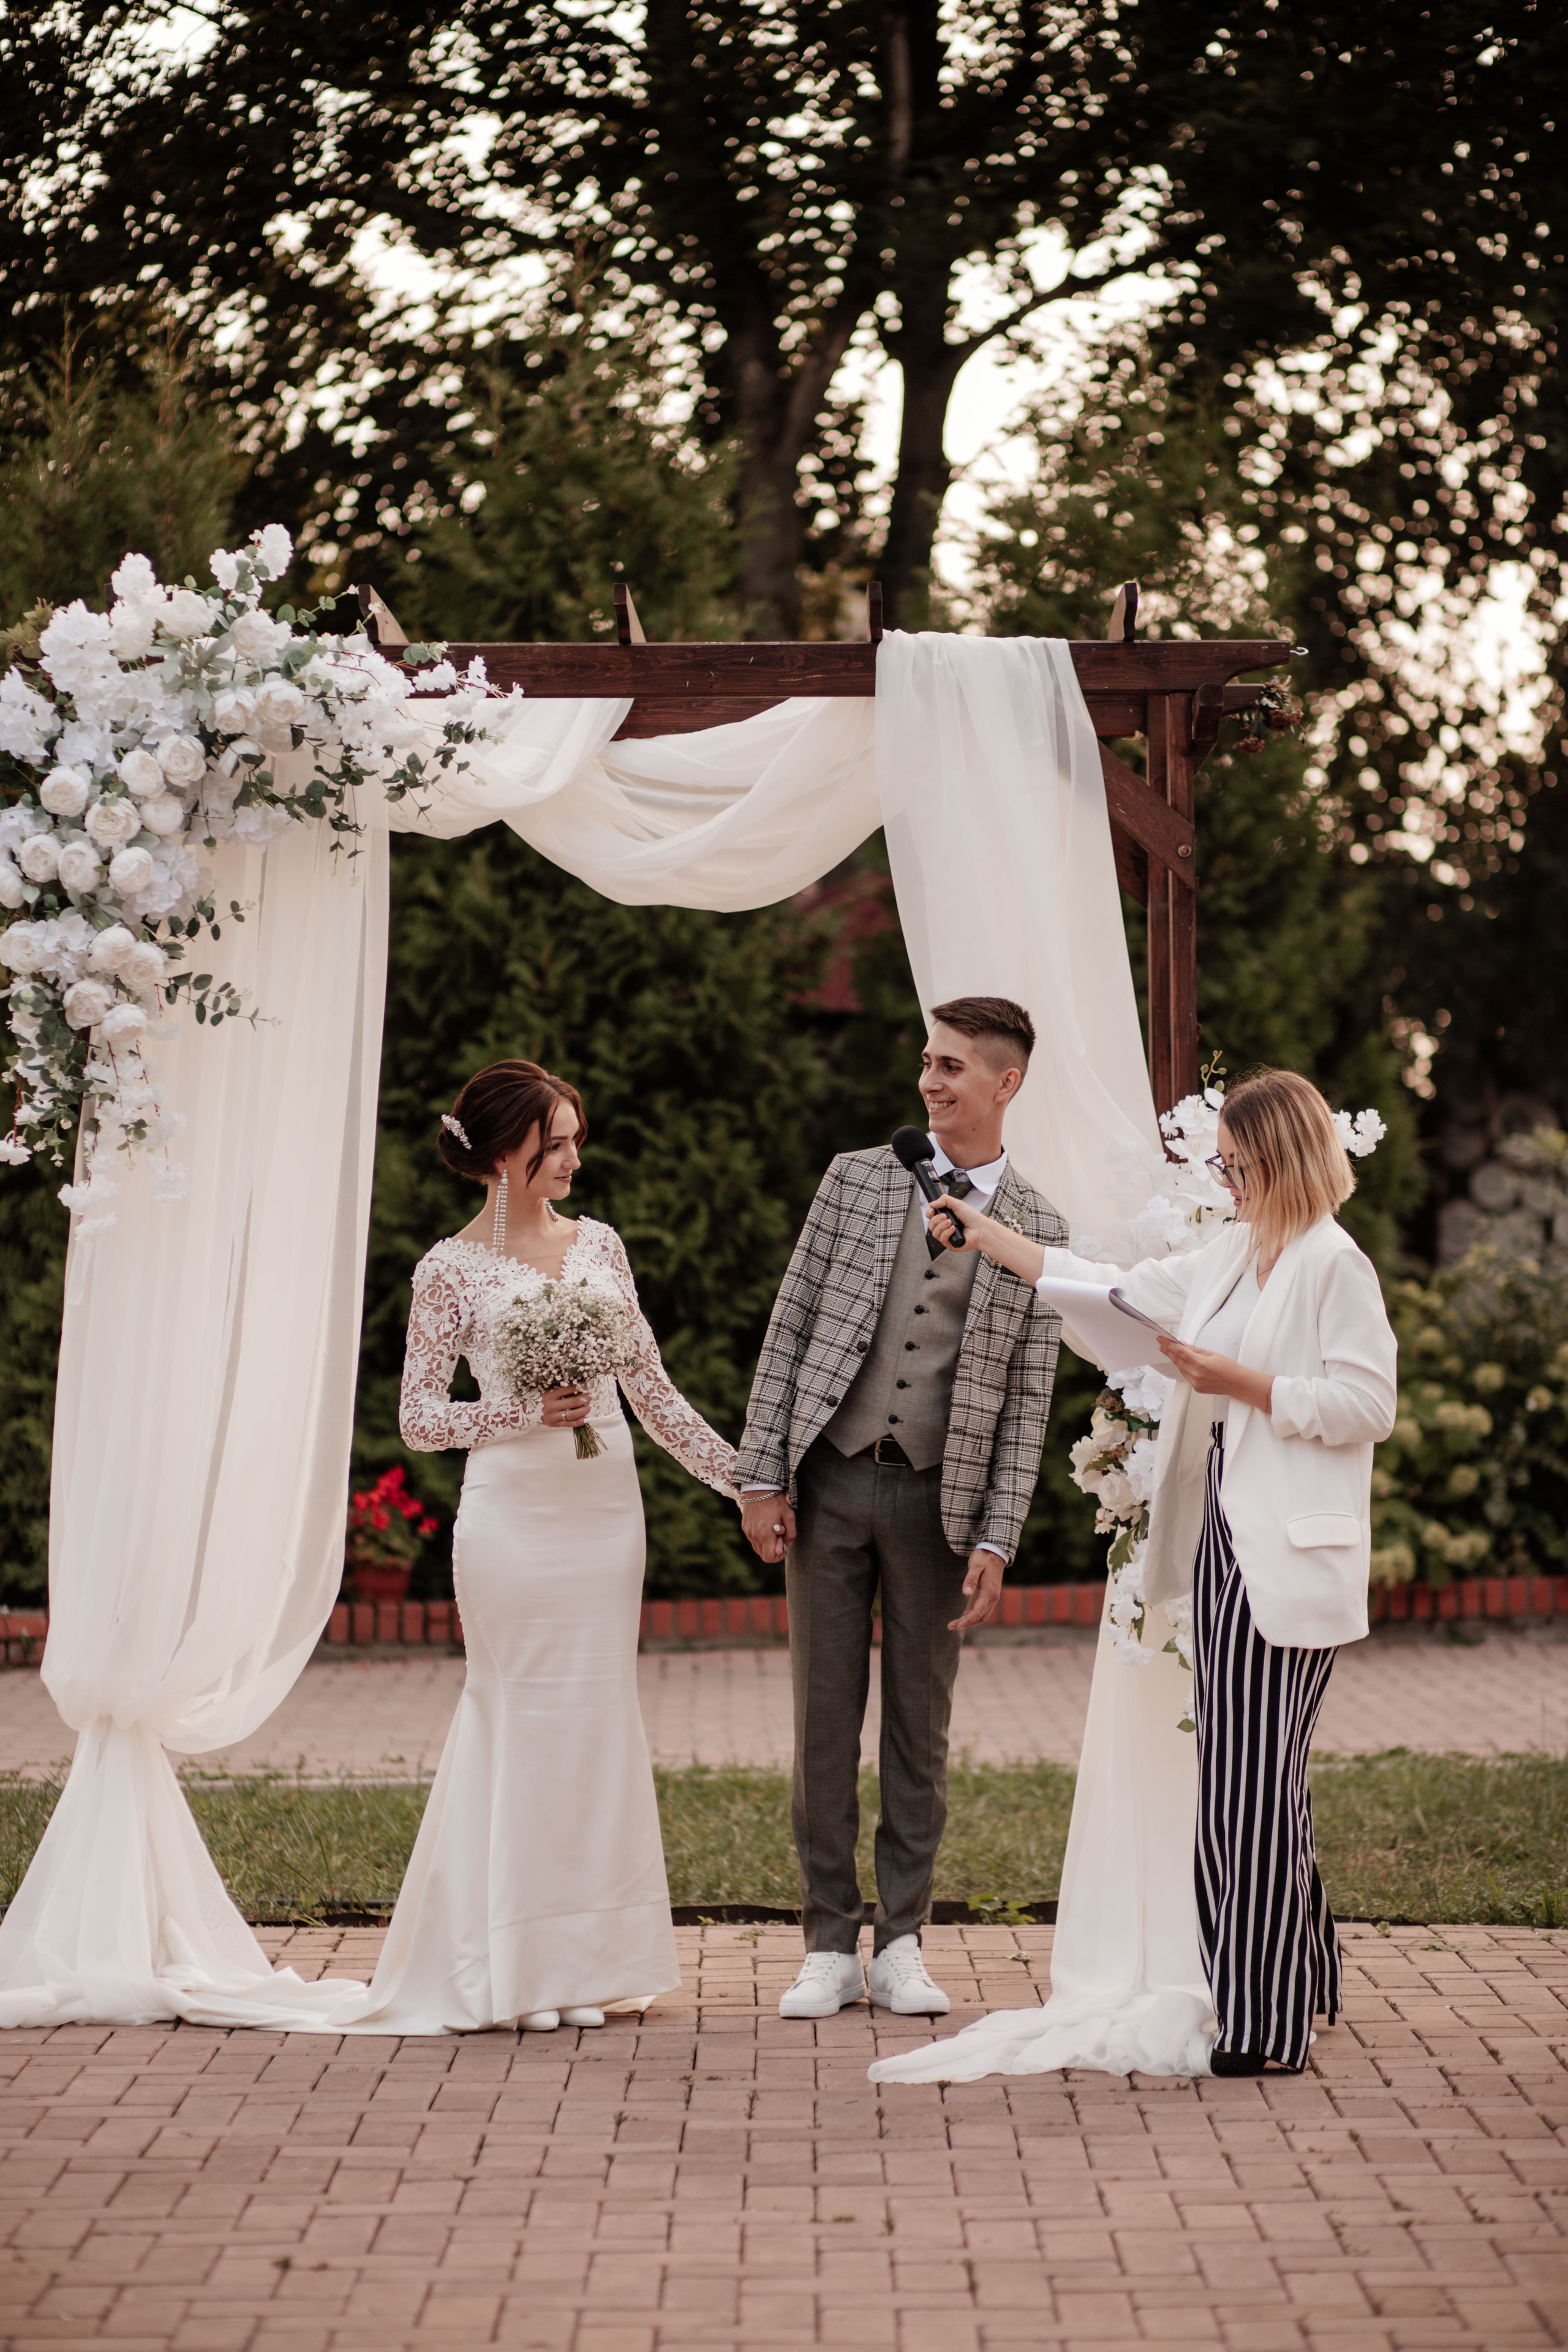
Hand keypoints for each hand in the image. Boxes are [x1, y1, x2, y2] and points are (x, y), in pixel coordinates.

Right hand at [541, 1384, 591, 1428]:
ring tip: (590, 1406)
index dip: (580, 1386)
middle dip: (585, 1398)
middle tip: (590, 1395)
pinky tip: (588, 1418)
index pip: (569, 1389)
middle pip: (574, 1402)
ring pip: (573, 1414)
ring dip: (585, 1410)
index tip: (586, 1385)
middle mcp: (551, 1406)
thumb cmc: (536, 1397)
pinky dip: (580, 1421)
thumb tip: (577, 1383)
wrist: (523, 1411)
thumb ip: (558, 1387)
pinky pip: (570, 1424)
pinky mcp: (554, 1424)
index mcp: (549, 1394)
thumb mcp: (544, 1389)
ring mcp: (553, 1416)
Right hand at [741, 1490, 796, 1562]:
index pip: (769, 1558)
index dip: (778, 1558)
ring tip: (772, 1531)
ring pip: (757, 1548)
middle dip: (773, 1551)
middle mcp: (754, 1535)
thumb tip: (788, 1545)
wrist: (759, 1488)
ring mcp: (748, 1532)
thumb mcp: (789, 1515)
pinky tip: (766, 1526)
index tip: (784, 1550)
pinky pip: (752, 1540)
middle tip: (779, 1537)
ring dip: (766, 1545)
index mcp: (765, 1534)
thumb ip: (791, 1533)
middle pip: (763, 1555)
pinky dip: (760, 1538)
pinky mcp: (744, 1527)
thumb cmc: (776, 1501)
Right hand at [927, 1191, 985, 1250]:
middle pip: (931, 1225)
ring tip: (950, 1222)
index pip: (932, 1217)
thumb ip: (944, 1200)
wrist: (980, 1229)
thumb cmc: (972, 1217)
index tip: (932, 1211)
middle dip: (936, 1220)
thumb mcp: (958, 1204)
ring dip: (941, 1226)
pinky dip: (946, 1233)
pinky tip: (953, 1229)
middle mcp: (946, 1227)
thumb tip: (932, 1204)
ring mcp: (947, 1236)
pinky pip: (941, 1239)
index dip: (929, 1214)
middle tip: (945, 1216)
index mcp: (947, 1217)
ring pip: (934, 1233)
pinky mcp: (950, 1244)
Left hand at [949, 1548, 1003, 1632]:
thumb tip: (965, 1593)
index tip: (957, 1626)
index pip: (977, 1611)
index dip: (967, 1620)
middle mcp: (993, 1597)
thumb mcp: (975, 1565)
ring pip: (982, 1615)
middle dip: (966, 1623)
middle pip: (980, 1617)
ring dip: (970, 1621)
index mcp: (989, 1591)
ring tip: (955, 1624)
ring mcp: (993, 1597)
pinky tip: (964, 1615)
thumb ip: (970, 1580)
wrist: (995, 1552)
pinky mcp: (991, 1595)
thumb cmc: (983, 1558)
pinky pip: (983, 1610)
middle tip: (951, 1626)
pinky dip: (974, 1616)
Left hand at [1156, 1336, 1273, 1414]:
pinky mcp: (1196, 1388)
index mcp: (1200, 1363)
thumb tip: (1182, 1344)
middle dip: (1169, 1352)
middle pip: (1177, 1360)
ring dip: (1176, 1360)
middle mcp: (1196, 1374)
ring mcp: (1195, 1382)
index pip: (1179, 1351)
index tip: (1161, 1339)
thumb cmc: (1229, 1367)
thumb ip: (1195, 1349)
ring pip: (1181, 1369)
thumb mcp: (1211, 1353)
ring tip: (1171, 1352)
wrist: (1238, 1383)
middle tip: (1162, 1344)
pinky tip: (1184, 1364)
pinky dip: (1184, 1369)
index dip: (1168, 1344)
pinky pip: (1186, 1376)